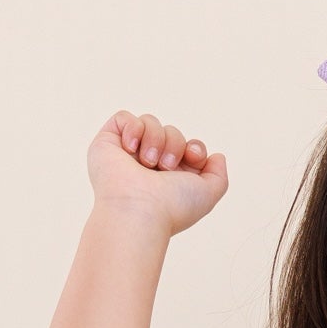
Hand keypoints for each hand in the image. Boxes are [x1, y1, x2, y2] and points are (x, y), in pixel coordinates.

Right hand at [86, 111, 228, 233]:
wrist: (140, 210)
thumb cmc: (172, 207)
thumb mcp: (207, 194)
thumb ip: (218, 177)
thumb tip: (217, 156)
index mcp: (170, 178)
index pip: (187, 147)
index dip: (195, 147)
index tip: (194, 156)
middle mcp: (148, 166)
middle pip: (171, 132)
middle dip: (174, 144)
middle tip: (166, 167)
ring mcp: (127, 155)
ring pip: (150, 122)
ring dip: (156, 139)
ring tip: (148, 162)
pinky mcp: (107, 144)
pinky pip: (125, 117)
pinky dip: (133, 128)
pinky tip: (131, 149)